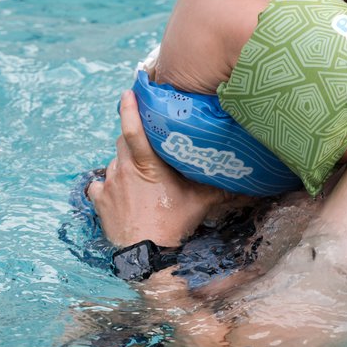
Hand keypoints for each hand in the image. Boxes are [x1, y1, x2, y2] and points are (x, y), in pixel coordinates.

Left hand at [88, 90, 220, 247]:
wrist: (145, 255)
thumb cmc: (173, 225)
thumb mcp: (199, 203)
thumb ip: (220, 188)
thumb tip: (248, 182)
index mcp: (147, 164)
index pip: (133, 129)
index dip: (129, 108)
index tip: (129, 91)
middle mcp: (124, 169)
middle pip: (122, 140)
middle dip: (132, 137)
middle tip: (146, 141)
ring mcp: (109, 184)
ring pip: (113, 161)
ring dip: (123, 161)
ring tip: (137, 172)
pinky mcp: (99, 201)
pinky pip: (99, 184)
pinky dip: (107, 183)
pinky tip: (116, 189)